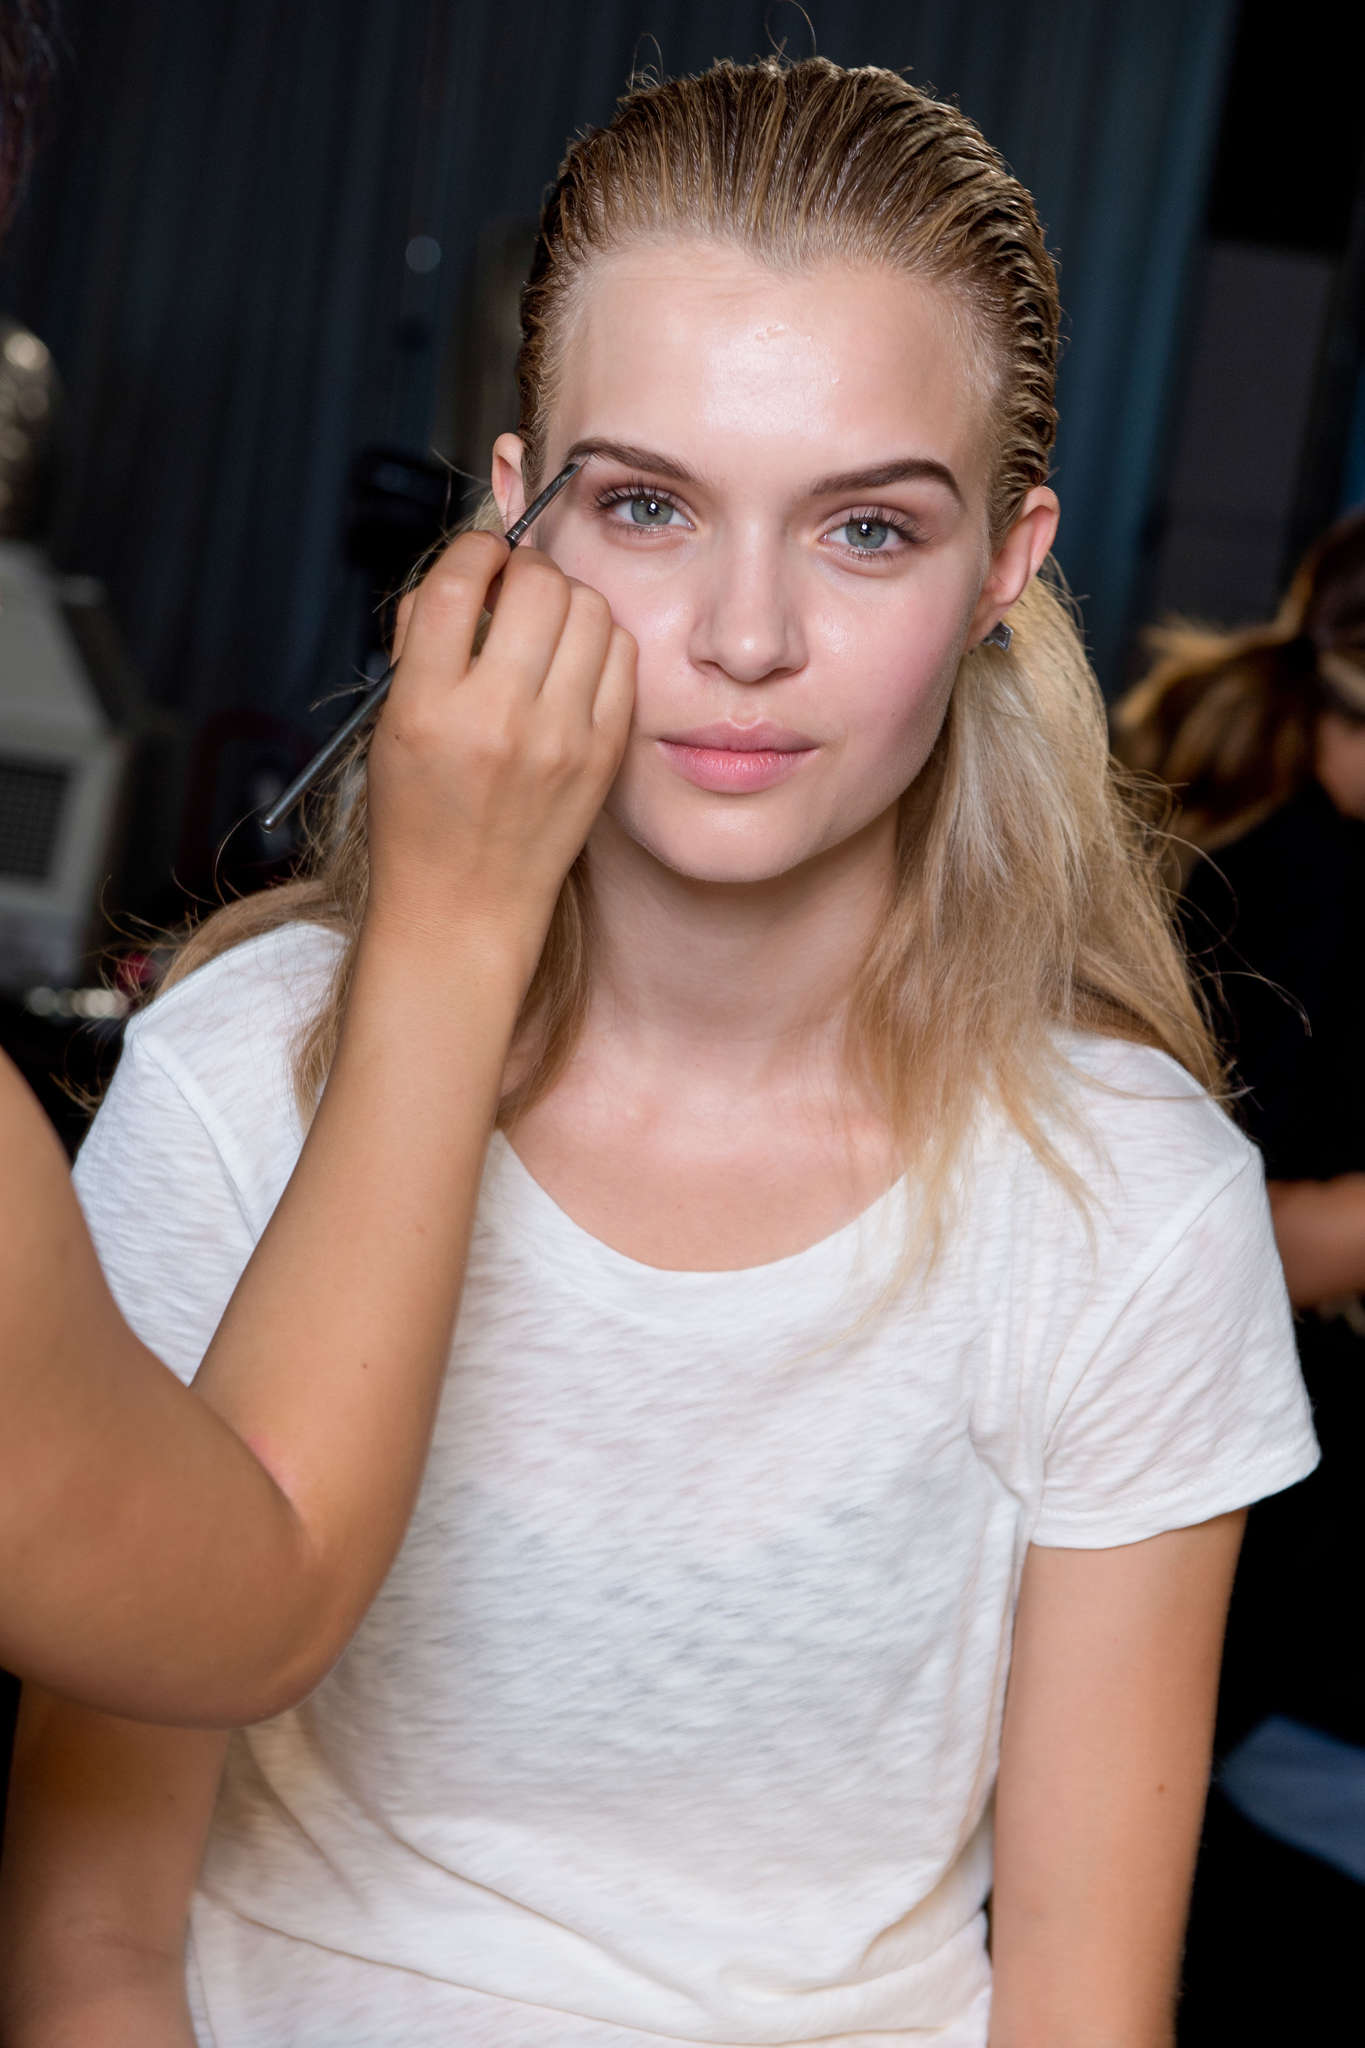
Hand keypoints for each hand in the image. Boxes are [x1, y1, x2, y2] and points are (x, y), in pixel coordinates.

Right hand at [364, 532, 635, 978]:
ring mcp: (560, 737)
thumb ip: (420, 639)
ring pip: (589, 609)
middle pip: (536, 584)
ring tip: (547, 621)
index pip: (457, 584)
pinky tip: (576, 658)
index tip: (479, 555)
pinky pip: (622, 655)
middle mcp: (498, 718)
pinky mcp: (603, 753)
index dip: (473, 549)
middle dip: (525, 567)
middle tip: (515, 585)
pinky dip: (600, 639)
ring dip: (567, 597)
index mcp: (429, 707)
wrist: (465, 904)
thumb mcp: (391, 723)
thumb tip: (470, 569)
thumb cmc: (420, 816)